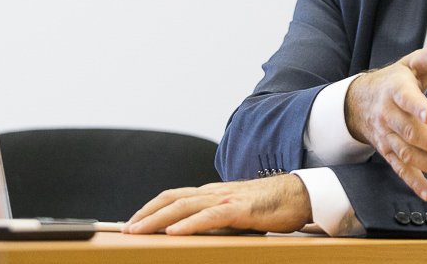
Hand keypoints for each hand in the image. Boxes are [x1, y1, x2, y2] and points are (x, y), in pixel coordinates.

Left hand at [123, 175, 311, 234]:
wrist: (300, 194)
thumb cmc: (271, 206)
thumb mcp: (236, 213)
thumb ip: (216, 219)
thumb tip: (196, 234)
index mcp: (212, 194)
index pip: (174, 197)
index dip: (151, 208)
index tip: (133, 222)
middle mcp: (214, 192)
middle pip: (171, 199)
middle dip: (145, 214)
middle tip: (125, 230)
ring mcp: (226, 198)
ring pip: (183, 205)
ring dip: (157, 219)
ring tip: (138, 231)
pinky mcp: (240, 209)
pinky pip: (209, 216)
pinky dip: (189, 224)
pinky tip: (174, 232)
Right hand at [344, 37, 426, 200]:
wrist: (358, 102)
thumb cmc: (393, 81)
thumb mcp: (411, 65)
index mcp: (395, 90)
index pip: (406, 98)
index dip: (417, 106)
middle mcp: (389, 115)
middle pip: (410, 132)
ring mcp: (386, 136)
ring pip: (406, 153)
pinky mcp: (387, 151)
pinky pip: (399, 168)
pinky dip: (413, 181)